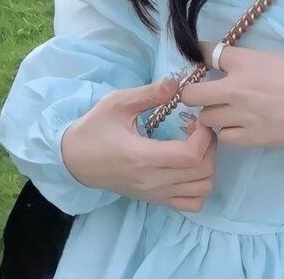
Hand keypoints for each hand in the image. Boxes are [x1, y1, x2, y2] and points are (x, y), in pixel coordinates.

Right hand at [61, 76, 216, 212]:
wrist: (73, 160)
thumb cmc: (95, 128)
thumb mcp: (119, 102)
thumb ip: (151, 92)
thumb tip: (180, 81)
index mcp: (143, 157)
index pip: (191, 156)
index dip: (204, 135)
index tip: (197, 116)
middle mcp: (153, 181)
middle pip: (202, 173)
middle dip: (210, 145)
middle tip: (198, 126)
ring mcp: (155, 194)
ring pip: (201, 189)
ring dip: (208, 164)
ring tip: (194, 143)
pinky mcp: (155, 199)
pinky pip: (191, 203)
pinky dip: (200, 184)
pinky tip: (189, 163)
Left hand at [181, 46, 283, 148]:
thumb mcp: (277, 57)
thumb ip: (252, 63)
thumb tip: (237, 67)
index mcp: (246, 61)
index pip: (208, 54)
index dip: (201, 54)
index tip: (201, 57)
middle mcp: (236, 88)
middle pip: (193, 94)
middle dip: (193, 93)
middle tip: (202, 93)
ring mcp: (241, 115)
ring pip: (205, 118)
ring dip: (212, 114)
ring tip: (224, 112)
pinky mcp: (250, 138)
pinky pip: (224, 137)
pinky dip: (227, 132)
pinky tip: (238, 126)